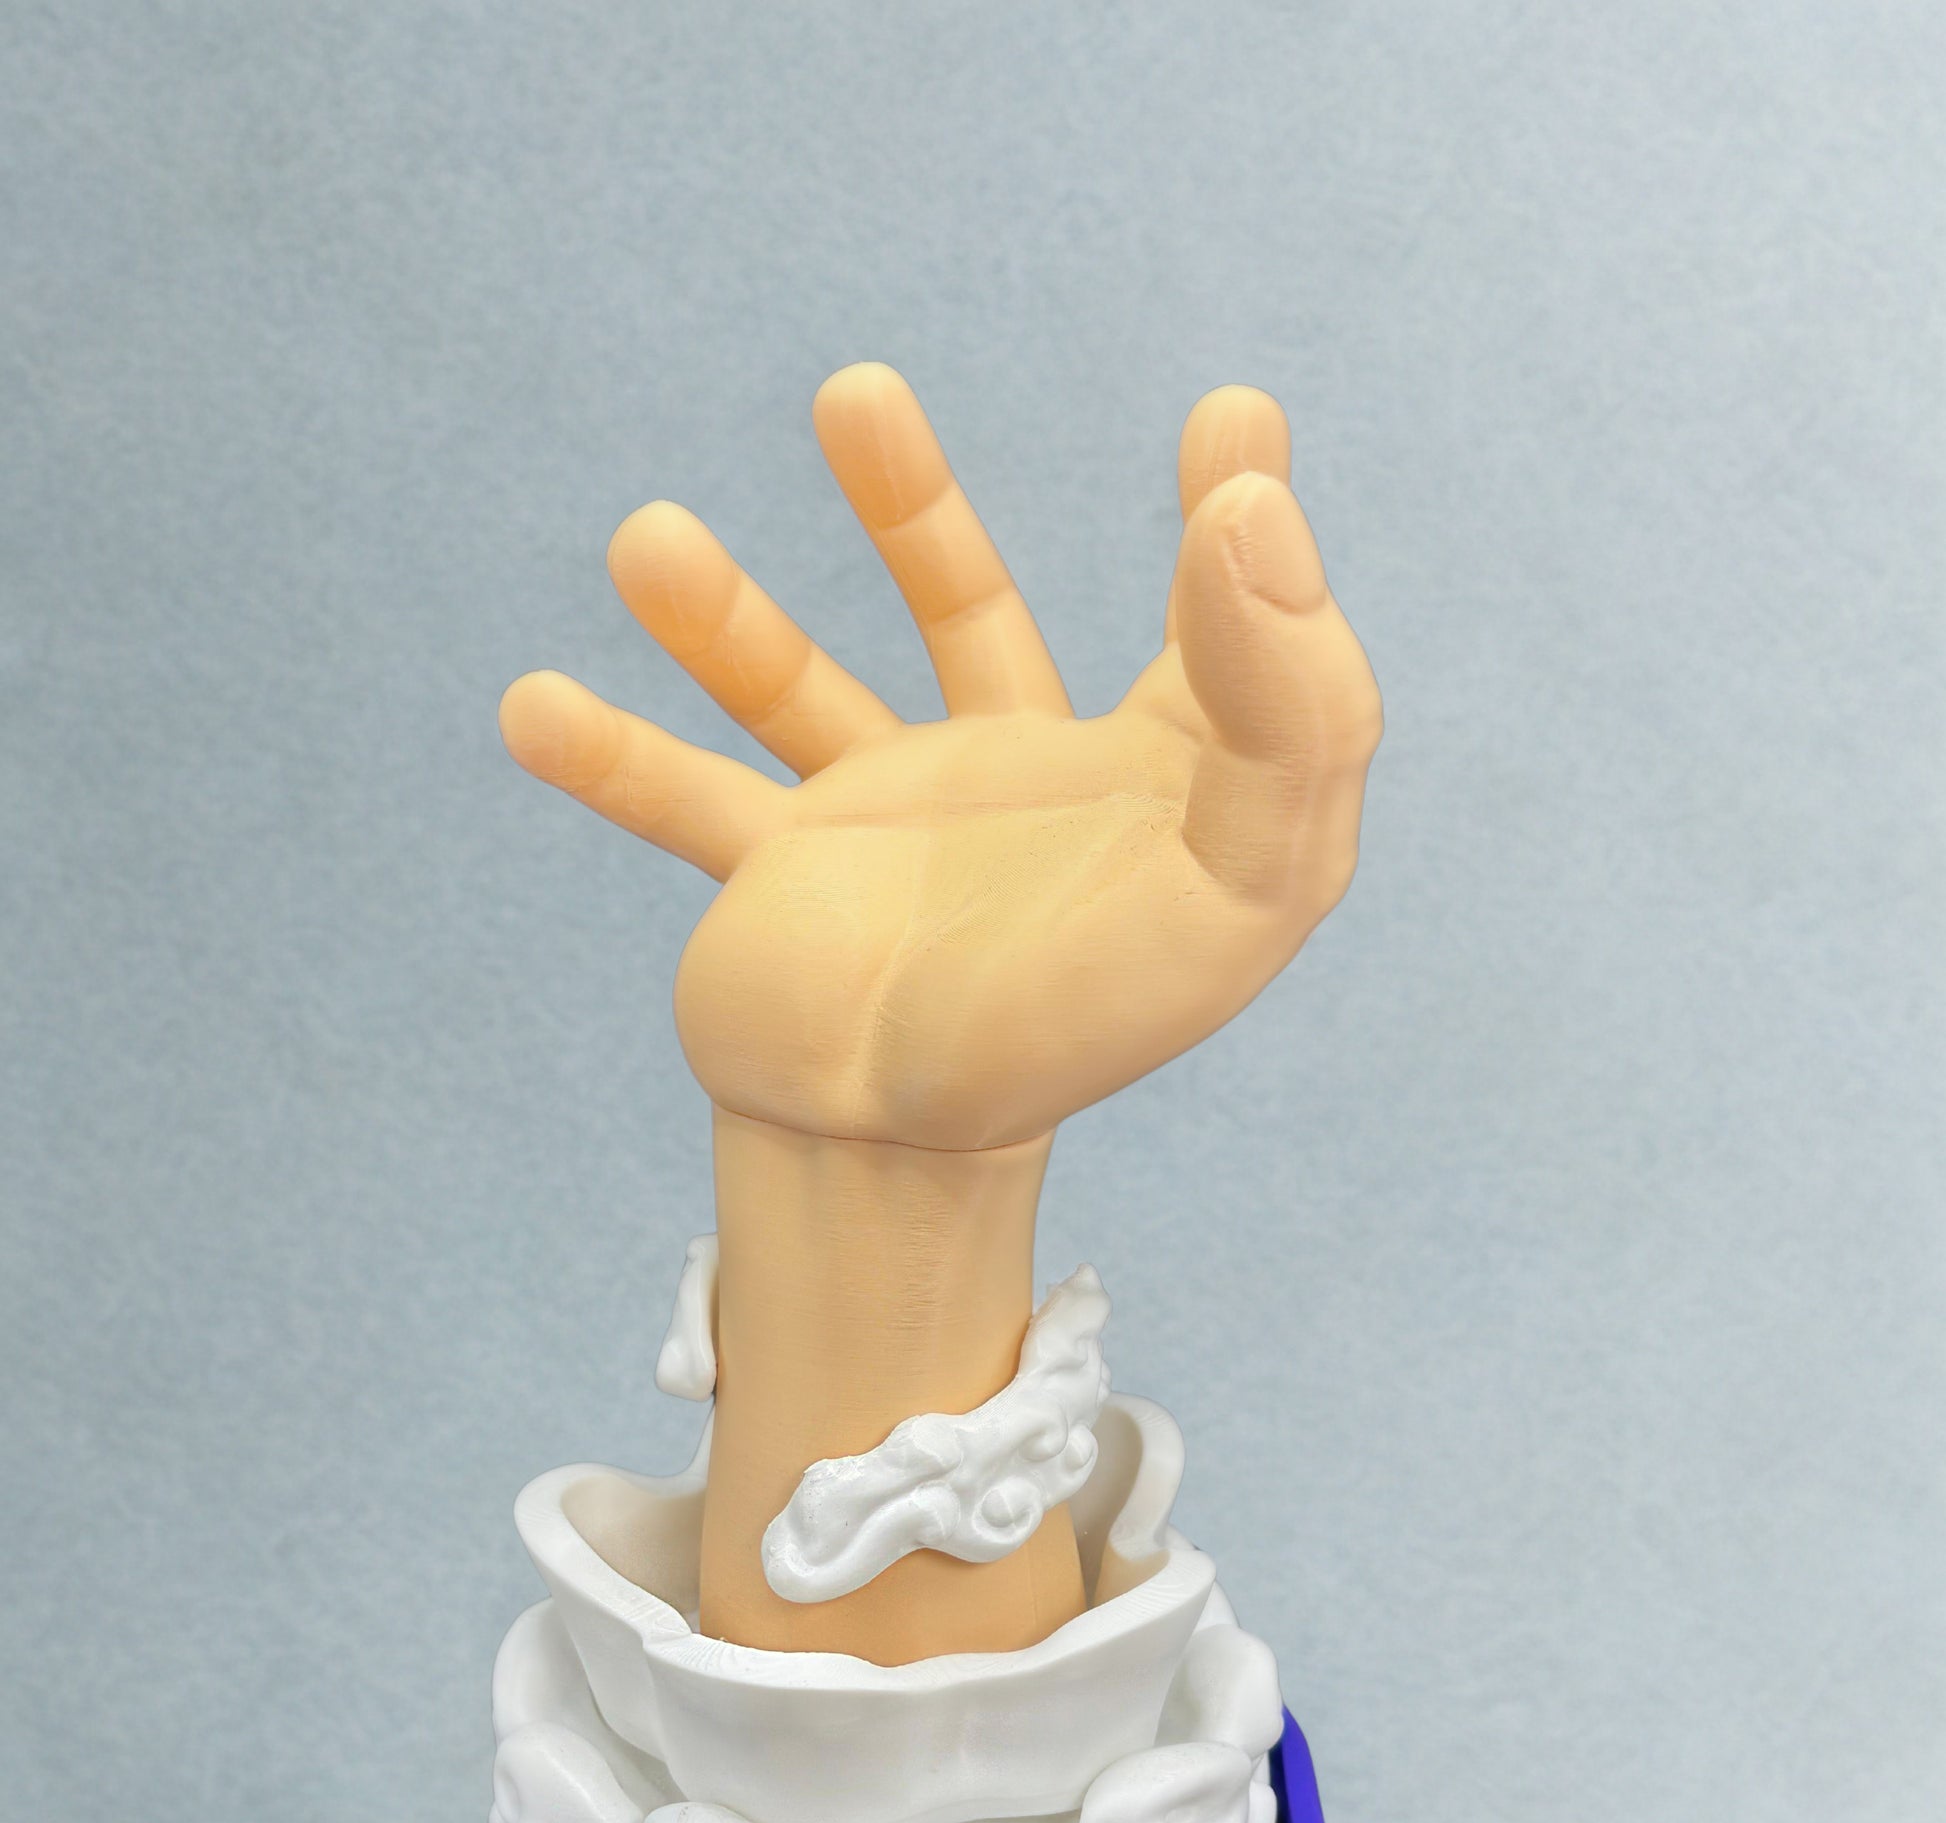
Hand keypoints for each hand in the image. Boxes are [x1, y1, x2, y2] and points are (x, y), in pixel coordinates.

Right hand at [501, 366, 1380, 1152]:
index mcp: (1136, 790)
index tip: (1228, 417)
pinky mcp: (777, 885)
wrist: (903, 1159)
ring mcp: (882, 835)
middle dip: (910, 505)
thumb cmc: (1082, 1029)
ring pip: (801, 691)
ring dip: (725, 617)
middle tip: (855, 395)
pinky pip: (690, 799)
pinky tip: (532, 709)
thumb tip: (1249, 504)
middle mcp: (1007, 794)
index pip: (1205, 641)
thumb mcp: (1245, 873)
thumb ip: (1286, 699)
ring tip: (644, 537)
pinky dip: (616, 759)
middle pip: (966, 614)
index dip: (1233, 527)